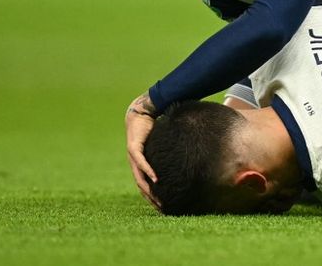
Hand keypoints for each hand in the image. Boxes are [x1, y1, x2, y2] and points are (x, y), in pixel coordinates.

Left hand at [126, 91, 160, 210]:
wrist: (141, 113)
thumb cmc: (153, 128)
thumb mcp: (163, 146)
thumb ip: (171, 154)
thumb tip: (188, 157)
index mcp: (141, 165)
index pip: (145, 185)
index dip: (153, 197)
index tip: (163, 207)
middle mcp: (135, 163)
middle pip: (141, 186)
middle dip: (151, 199)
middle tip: (162, 209)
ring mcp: (133, 157)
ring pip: (140, 178)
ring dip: (149, 190)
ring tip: (159, 199)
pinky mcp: (133, 148)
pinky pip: (141, 163)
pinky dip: (148, 172)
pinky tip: (155, 180)